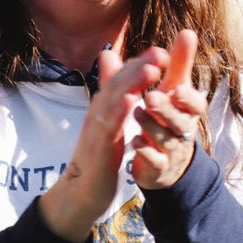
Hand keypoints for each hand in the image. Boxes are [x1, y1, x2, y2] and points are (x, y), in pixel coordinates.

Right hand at [40, 45, 167, 240]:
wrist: (81, 190)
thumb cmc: (97, 154)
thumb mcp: (106, 123)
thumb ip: (111, 97)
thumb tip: (111, 73)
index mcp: (103, 107)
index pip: (121, 79)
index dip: (140, 64)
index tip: (161, 52)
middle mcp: (98, 113)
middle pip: (117, 84)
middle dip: (139, 66)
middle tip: (160, 52)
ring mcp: (96, 129)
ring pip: (113, 100)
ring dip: (131, 84)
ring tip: (150, 70)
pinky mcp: (98, 147)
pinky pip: (108, 126)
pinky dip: (119, 111)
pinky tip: (131, 101)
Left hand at [129, 30, 206, 189]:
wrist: (167, 161)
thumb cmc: (169, 117)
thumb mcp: (174, 90)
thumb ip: (178, 63)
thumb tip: (188, 31)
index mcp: (186, 111)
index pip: (196, 104)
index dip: (188, 97)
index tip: (177, 87)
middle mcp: (183, 131)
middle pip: (180, 121)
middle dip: (166, 109)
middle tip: (150, 97)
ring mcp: (172, 150)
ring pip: (166, 140)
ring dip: (151, 127)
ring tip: (137, 113)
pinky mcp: (160, 167)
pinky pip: (156, 161)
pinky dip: (146, 152)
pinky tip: (135, 143)